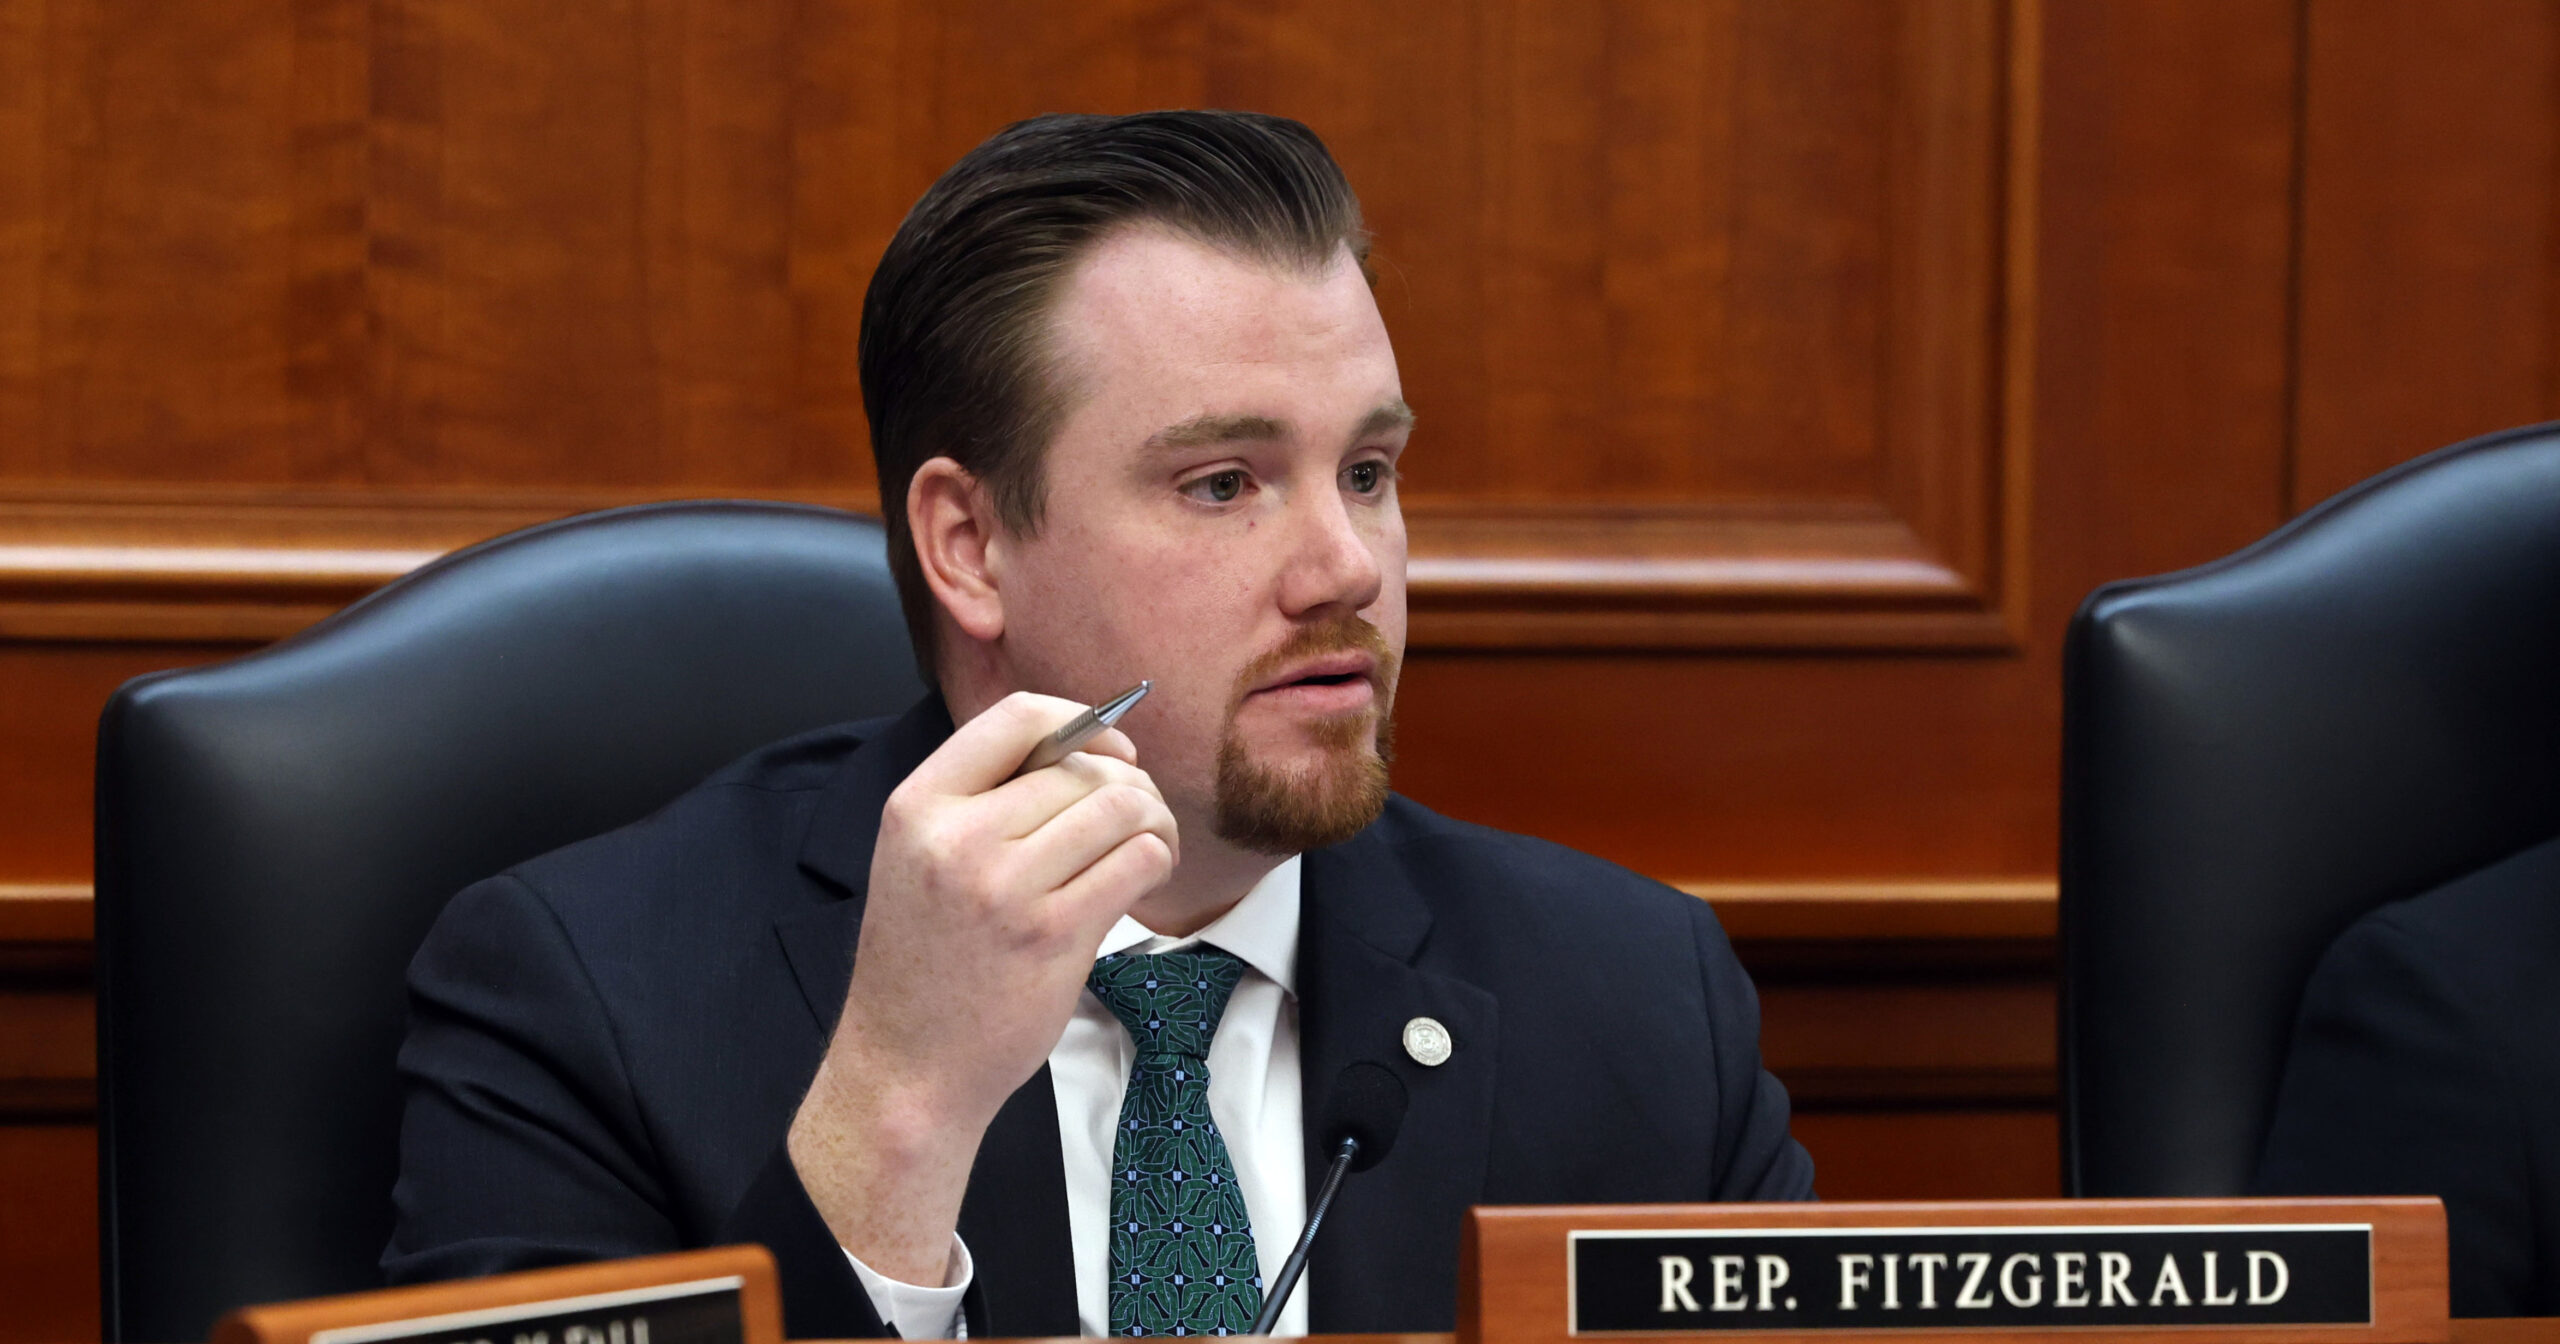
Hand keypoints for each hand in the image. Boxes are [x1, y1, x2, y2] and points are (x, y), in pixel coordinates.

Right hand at [788, 692, 1178, 1282]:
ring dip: (1154, 821)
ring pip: (1120, 807)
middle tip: (1139, 820)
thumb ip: (979, 802)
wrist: (906, 1068)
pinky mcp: (1053, 934)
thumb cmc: (923, 965)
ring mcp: (1006, 887)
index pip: (1016, 718)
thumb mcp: (917, 859)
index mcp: (918, 806)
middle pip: (1082, 768)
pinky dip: (1156, 859)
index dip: (1082, 723)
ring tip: (1150, 848)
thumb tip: (1081, 746)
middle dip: (1130, 786)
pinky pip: (1136, 859)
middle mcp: (958, 837)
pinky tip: (1147, 877)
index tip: (1111, 753)